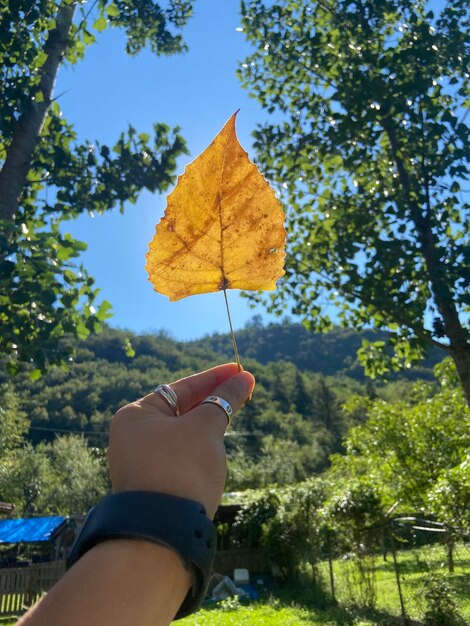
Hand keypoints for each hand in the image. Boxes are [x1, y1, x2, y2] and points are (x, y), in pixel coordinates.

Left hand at [107, 363, 254, 517]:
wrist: (163, 533)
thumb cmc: (182, 468)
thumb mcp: (206, 428)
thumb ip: (224, 401)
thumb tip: (244, 378)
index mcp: (135, 415)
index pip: (181, 388)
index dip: (213, 378)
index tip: (239, 370)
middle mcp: (132, 437)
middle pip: (180, 409)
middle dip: (212, 400)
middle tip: (242, 389)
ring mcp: (140, 463)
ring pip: (181, 435)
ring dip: (207, 424)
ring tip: (232, 412)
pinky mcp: (152, 486)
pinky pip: (179, 456)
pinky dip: (199, 447)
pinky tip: (216, 446)